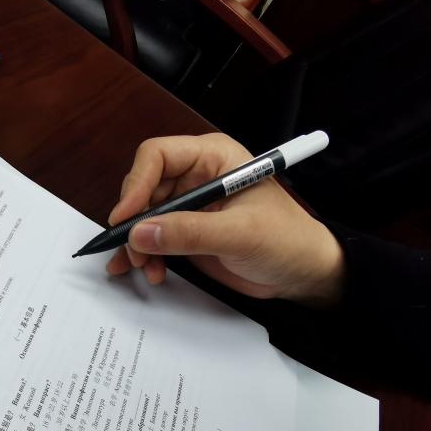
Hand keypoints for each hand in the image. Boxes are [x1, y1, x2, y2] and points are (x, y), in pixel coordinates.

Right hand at [106, 134, 344, 305]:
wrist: (303, 274)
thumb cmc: (287, 241)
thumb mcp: (240, 234)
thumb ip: (190, 232)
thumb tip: (140, 232)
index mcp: (213, 158)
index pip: (157, 156)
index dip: (136, 184)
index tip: (126, 217)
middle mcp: (196, 177)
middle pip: (144, 187)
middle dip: (134, 220)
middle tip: (132, 250)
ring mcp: (190, 206)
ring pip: (143, 216)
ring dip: (136, 243)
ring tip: (143, 267)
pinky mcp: (187, 232)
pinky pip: (152, 238)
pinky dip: (144, 254)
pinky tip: (149, 271)